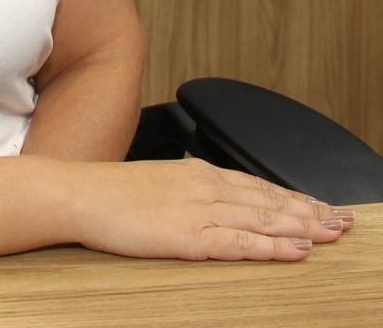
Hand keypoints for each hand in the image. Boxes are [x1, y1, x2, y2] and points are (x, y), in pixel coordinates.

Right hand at [73, 158, 354, 260]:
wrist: (80, 194)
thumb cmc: (111, 191)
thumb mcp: (156, 180)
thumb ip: (186, 187)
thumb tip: (207, 192)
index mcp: (197, 173)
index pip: (257, 186)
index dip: (293, 197)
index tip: (320, 205)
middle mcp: (205, 187)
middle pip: (269, 201)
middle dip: (309, 211)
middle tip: (344, 221)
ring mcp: (199, 211)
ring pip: (263, 220)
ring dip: (303, 227)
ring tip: (332, 234)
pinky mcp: (190, 237)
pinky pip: (241, 243)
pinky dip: (273, 247)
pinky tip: (297, 251)